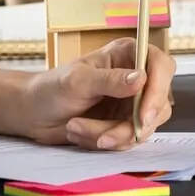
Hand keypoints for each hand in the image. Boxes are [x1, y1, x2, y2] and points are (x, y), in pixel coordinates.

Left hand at [17, 37, 175, 148]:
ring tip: (76, 127)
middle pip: (158, 104)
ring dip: (108, 135)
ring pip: (142, 128)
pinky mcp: (124, 124)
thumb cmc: (51, 88)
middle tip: (103, 136)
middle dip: (129, 126)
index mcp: (126, 54)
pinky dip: (103, 141)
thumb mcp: (77, 81)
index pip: (160, 65)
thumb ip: (110, 80)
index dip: (159, 89)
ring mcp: (131, 103)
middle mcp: (134, 78)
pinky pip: (128, 140)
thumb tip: (141, 79)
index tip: (144, 114)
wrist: (33, 113)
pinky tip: (79, 132)